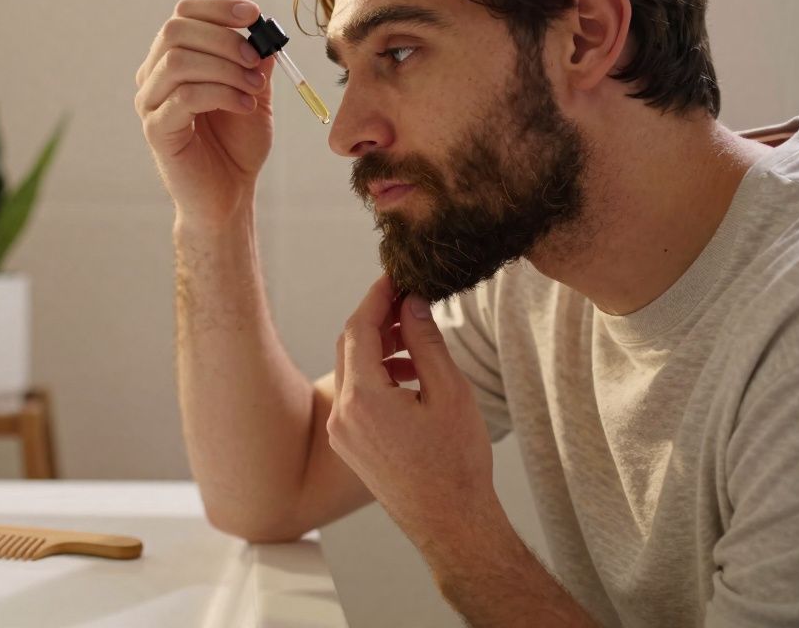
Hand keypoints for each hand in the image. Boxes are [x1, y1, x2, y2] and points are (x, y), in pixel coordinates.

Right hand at [134, 0, 274, 229]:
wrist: (228, 196)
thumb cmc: (237, 146)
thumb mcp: (254, 93)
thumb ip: (256, 61)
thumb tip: (264, 30)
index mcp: (173, 59)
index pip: (183, 13)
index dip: (217, 7)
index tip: (252, 15)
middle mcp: (153, 76)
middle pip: (175, 30)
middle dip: (224, 39)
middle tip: (256, 61)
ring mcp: (149, 103)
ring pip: (178, 60)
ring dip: (225, 68)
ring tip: (254, 89)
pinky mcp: (156, 130)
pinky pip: (185, 96)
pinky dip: (222, 94)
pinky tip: (245, 106)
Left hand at [328, 275, 498, 547]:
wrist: (451, 524)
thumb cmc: (457, 463)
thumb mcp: (449, 392)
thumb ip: (426, 342)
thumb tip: (412, 302)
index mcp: (363, 399)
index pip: (359, 328)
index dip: (377, 296)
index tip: (396, 274)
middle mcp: (342, 414)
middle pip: (349, 345)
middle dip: (377, 318)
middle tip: (409, 299)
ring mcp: (341, 432)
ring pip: (351, 370)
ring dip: (379, 348)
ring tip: (417, 340)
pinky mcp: (349, 444)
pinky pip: (355, 395)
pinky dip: (376, 376)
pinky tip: (410, 375)